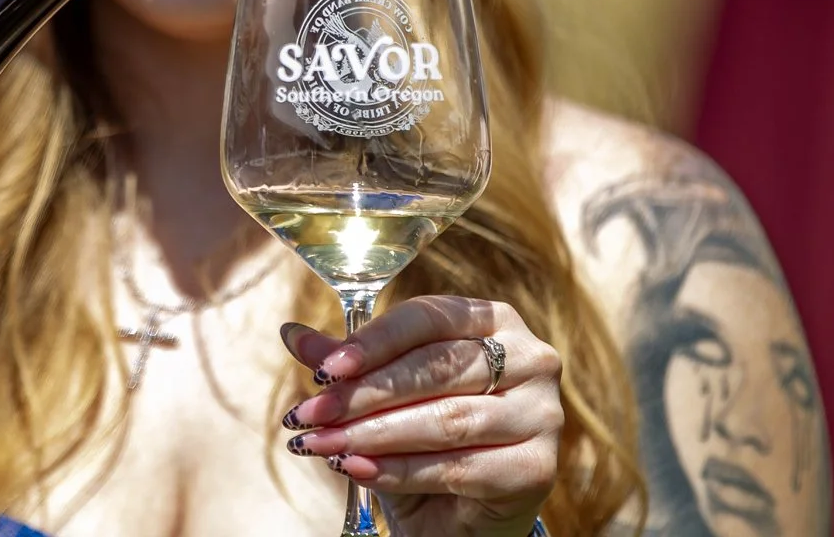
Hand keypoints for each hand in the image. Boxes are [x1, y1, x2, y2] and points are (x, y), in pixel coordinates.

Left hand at [279, 296, 561, 536]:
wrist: (460, 515)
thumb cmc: (423, 438)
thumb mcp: (380, 395)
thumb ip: (346, 363)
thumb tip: (291, 334)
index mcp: (493, 319)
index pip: (427, 318)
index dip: (372, 343)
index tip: (322, 370)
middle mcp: (530, 356)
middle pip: (437, 368)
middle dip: (363, 395)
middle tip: (311, 416)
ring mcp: (542, 413)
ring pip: (447, 419)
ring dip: (374, 434)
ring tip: (323, 446)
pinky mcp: (538, 467)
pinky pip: (459, 466)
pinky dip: (401, 470)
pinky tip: (359, 470)